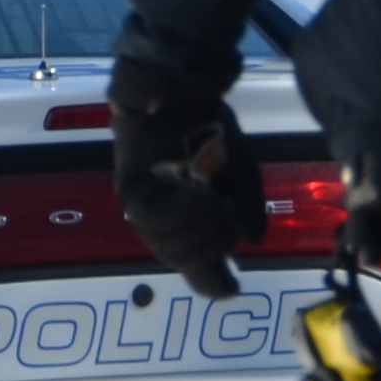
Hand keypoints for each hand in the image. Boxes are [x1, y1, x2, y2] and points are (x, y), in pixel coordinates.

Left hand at [106, 55, 261, 298]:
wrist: (181, 93)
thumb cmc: (209, 129)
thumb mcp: (240, 171)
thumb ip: (247, 206)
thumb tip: (251, 241)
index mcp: (188, 221)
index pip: (195, 267)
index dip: (213, 283)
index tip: (233, 287)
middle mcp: (162, 222)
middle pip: (184, 261)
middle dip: (213, 247)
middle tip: (230, 217)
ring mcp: (142, 208)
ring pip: (167, 245)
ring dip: (199, 230)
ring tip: (217, 203)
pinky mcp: (129, 190)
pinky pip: (152, 219)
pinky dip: (180, 214)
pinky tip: (200, 196)